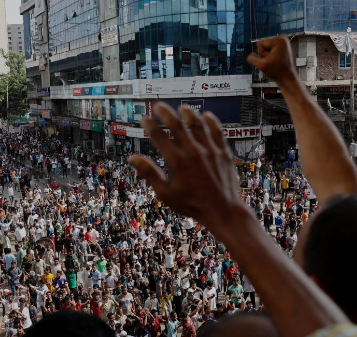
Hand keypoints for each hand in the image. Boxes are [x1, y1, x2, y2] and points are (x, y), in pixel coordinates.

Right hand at [130, 106, 245, 232]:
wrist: (223, 211)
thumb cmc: (192, 204)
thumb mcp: (166, 193)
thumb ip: (149, 173)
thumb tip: (132, 158)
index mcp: (177, 162)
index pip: (159, 136)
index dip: (150, 125)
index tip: (145, 119)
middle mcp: (194, 152)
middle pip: (177, 125)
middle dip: (166, 113)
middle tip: (158, 106)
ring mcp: (210, 151)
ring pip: (198, 124)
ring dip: (188, 114)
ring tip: (182, 108)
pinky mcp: (224, 152)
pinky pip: (217, 131)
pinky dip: (211, 121)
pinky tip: (206, 116)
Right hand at [246, 35, 297, 84]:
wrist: (287, 77)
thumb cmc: (277, 71)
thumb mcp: (261, 65)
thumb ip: (252, 59)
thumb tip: (251, 55)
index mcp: (278, 40)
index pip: (260, 43)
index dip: (262, 54)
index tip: (271, 60)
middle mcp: (282, 38)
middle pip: (263, 44)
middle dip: (265, 54)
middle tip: (273, 61)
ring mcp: (283, 41)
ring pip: (265, 47)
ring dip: (268, 56)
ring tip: (275, 61)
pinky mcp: (282, 46)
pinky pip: (269, 49)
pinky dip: (270, 55)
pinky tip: (276, 60)